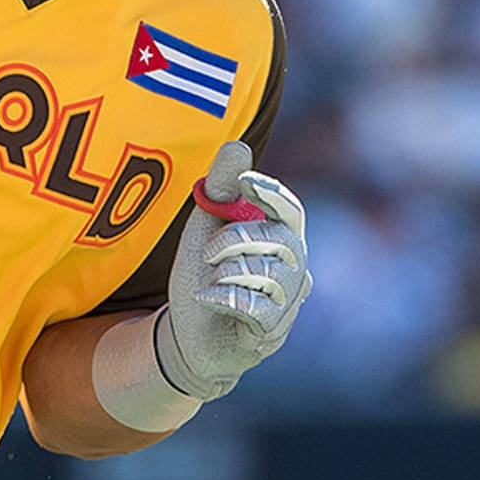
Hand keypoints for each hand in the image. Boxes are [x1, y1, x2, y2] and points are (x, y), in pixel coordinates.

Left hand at [155, 142, 310, 400]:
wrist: (185, 329)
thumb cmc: (203, 271)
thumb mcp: (204, 226)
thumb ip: (220, 190)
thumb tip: (238, 145)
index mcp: (279, 239)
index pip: (292, 211)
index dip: (272, 194)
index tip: (244, 183)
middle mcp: (294, 271)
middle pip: (282, 241)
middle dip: (238, 238)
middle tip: (206, 248)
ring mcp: (286, 304)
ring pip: (270, 276)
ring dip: (228, 273)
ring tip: (209, 280)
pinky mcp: (270, 334)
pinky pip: (257, 309)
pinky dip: (223, 298)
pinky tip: (203, 297)